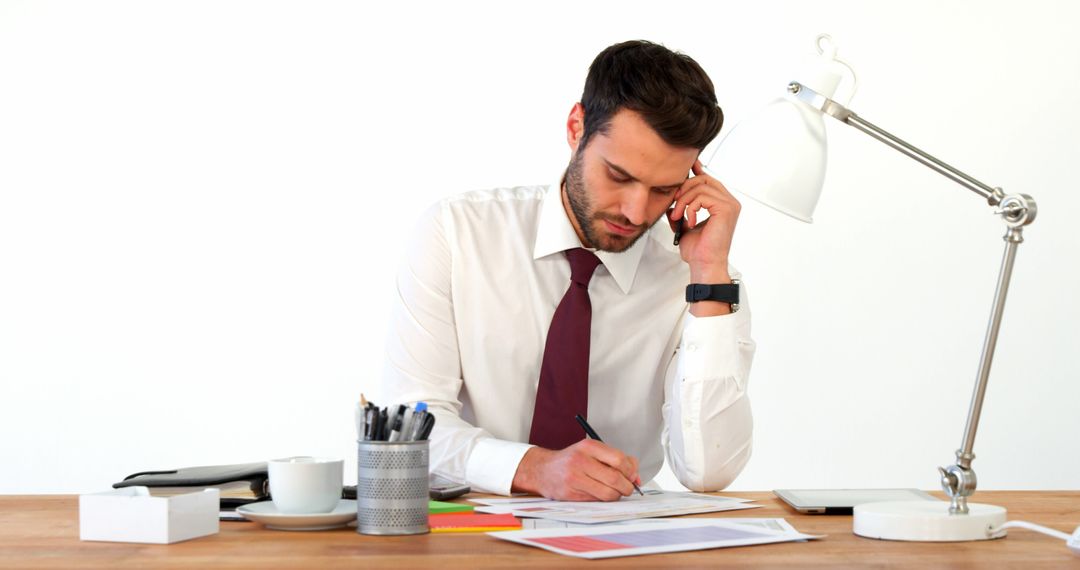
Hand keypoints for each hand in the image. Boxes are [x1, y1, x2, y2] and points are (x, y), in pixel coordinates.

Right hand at [511, 440, 640, 500]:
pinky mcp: (571, 494)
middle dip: (627, 487)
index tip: (633, 475)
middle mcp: (581, 461)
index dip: (630, 471)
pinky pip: (597, 501)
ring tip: (614, 491)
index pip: (619, 460)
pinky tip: (599, 493)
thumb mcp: (592, 451)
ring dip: (617, 496)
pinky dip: (604, 499)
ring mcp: (574, 478)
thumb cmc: (572, 460)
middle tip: (628, 488)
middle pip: (615, 478)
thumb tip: (636, 476)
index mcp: (588, 446)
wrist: (543, 470)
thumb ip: (616, 460)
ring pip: (608, 493)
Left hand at [668, 159, 740, 282]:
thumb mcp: (685, 226)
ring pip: (701, 187)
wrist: (704, 265)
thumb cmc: (698, 250)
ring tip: (677, 216)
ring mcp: (730, 204)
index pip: (708, 180)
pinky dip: (690, 208)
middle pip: (704, 179)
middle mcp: (730, 202)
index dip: (694, 173)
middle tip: (675, 204)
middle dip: (685, 188)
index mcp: (723, 204)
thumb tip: (672, 202)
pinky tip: (689, 222)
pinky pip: (702, 197)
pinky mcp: (726, 209)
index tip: (679, 177)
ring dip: (683, 201)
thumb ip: (682, 211)